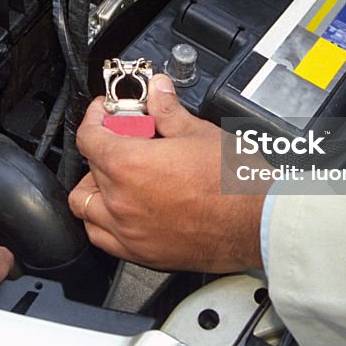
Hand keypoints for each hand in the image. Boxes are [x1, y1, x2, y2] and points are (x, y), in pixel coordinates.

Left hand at [69, 75, 264, 272]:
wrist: (259, 223)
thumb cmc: (235, 183)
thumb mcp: (199, 133)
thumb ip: (168, 111)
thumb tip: (158, 92)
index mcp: (128, 165)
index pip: (88, 137)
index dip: (95, 118)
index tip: (105, 113)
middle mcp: (121, 201)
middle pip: (88, 168)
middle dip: (103, 149)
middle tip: (126, 140)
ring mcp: (129, 231)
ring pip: (86, 208)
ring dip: (95, 188)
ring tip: (119, 177)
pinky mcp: (142, 254)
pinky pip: (103, 238)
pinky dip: (104, 221)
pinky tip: (125, 208)